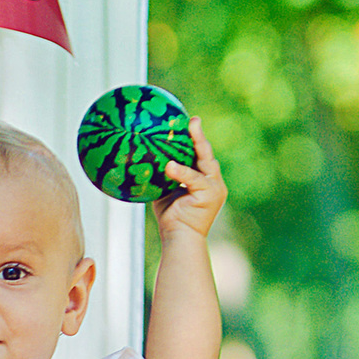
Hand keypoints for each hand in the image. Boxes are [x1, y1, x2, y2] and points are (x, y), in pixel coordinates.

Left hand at [156, 118, 227, 240]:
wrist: (180, 239)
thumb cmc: (170, 218)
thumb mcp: (164, 192)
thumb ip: (161, 176)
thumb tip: (143, 160)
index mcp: (204, 180)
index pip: (199, 155)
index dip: (195, 138)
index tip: (188, 121)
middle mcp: (213, 181)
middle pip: (206, 153)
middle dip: (200, 135)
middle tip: (192, 119)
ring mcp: (215, 187)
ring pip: (205, 161)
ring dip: (197, 144)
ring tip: (188, 129)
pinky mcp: (211, 195)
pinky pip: (194, 179)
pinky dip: (181, 172)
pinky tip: (170, 165)